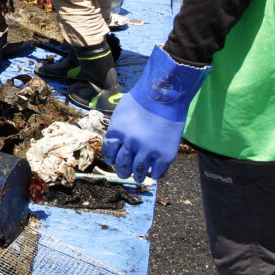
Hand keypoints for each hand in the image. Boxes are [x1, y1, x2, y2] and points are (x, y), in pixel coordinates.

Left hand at [103, 45, 209, 181]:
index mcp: (117, 133)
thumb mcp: (121, 112)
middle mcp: (130, 144)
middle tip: (124, 174)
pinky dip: (155, 174)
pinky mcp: (164, 154)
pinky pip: (158, 171)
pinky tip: (154, 173)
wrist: (164, 96)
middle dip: (123, 171)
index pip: (109, 152)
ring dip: (138, 176)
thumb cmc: (142, 99)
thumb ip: (119, 127)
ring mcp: (148, 150)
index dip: (111, 159)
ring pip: (139, 171)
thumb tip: (117, 139)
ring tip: (138, 178)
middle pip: (122, 164)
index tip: (113, 162)